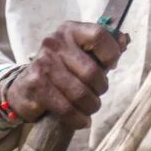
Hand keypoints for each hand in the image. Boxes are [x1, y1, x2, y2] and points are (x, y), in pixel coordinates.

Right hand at [3, 22, 129, 130]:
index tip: (110, 66)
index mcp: (69, 30)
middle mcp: (54, 43)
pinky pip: (66, 108)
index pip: (99, 35)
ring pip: (80, 93)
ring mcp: (43, 64)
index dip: (111, 54)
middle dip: (100, 89)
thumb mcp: (80, 53)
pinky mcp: (36, 87)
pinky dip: (78, 119)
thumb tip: (125, 40)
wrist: (25, 88)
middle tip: (97, 94)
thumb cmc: (61, 69)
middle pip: (92, 71)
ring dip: (91, 106)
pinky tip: (81, 120)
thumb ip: (103, 48)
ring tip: (90, 108)